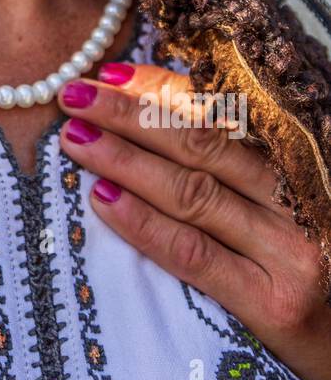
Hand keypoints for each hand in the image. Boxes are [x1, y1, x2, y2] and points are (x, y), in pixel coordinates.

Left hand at [56, 63, 330, 379]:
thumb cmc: (320, 271)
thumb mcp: (294, 205)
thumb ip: (243, 166)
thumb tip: (159, 112)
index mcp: (304, 162)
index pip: (223, 111)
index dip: (163, 87)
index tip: (110, 73)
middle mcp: (301, 199)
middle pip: (202, 143)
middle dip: (130, 114)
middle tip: (74, 93)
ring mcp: (293, 252)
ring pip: (193, 191)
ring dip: (125, 159)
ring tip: (75, 138)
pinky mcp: (276, 306)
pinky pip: (195, 254)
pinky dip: (144, 224)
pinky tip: (102, 199)